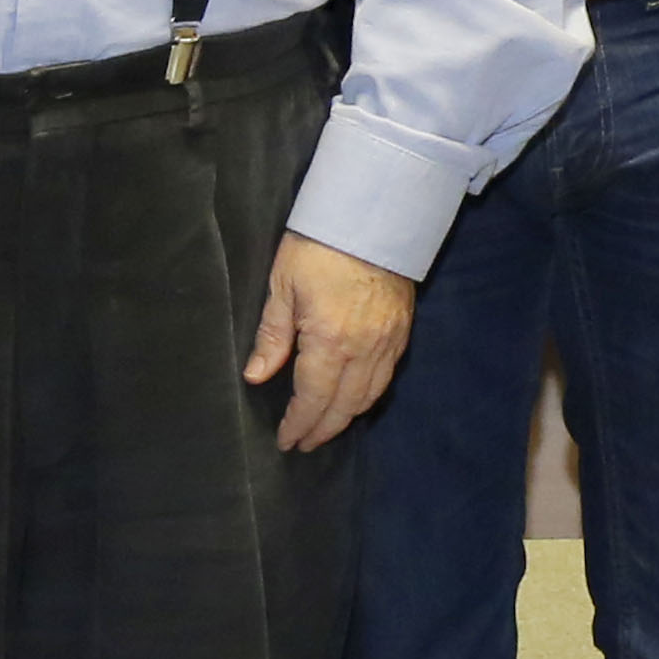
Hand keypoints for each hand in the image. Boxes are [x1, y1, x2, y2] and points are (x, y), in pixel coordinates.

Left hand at [248, 235, 417, 451]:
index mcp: (329, 342)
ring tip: (325, 426)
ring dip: (346, 417)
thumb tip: (256, 376)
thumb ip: (272, 337)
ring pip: (369, 396)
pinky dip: (368, 395)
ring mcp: (388, 343)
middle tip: (303, 443)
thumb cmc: (319, 245)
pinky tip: (354, 397)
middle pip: (344, 407)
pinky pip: (386, 377)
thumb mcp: (283, 285)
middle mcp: (363, 351)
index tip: (285, 441)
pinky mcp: (403, 331)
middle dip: (322, 430)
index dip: (298, 425)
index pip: (312, 399)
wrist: (374, 214)